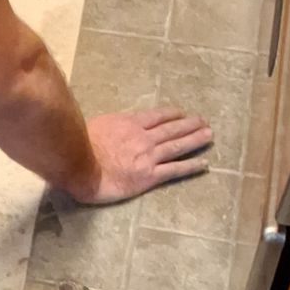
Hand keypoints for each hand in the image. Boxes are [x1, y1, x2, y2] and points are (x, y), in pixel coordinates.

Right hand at [69, 109, 212, 204]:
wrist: (81, 168)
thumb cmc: (80, 146)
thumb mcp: (97, 125)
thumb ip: (113, 125)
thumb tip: (117, 125)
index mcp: (130, 123)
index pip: (158, 116)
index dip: (173, 115)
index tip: (183, 114)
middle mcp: (144, 137)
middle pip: (172, 128)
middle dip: (190, 124)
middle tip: (204, 122)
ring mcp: (149, 156)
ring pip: (178, 146)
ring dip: (195, 140)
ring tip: (209, 136)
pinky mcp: (150, 176)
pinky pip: (175, 170)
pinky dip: (191, 166)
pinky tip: (204, 164)